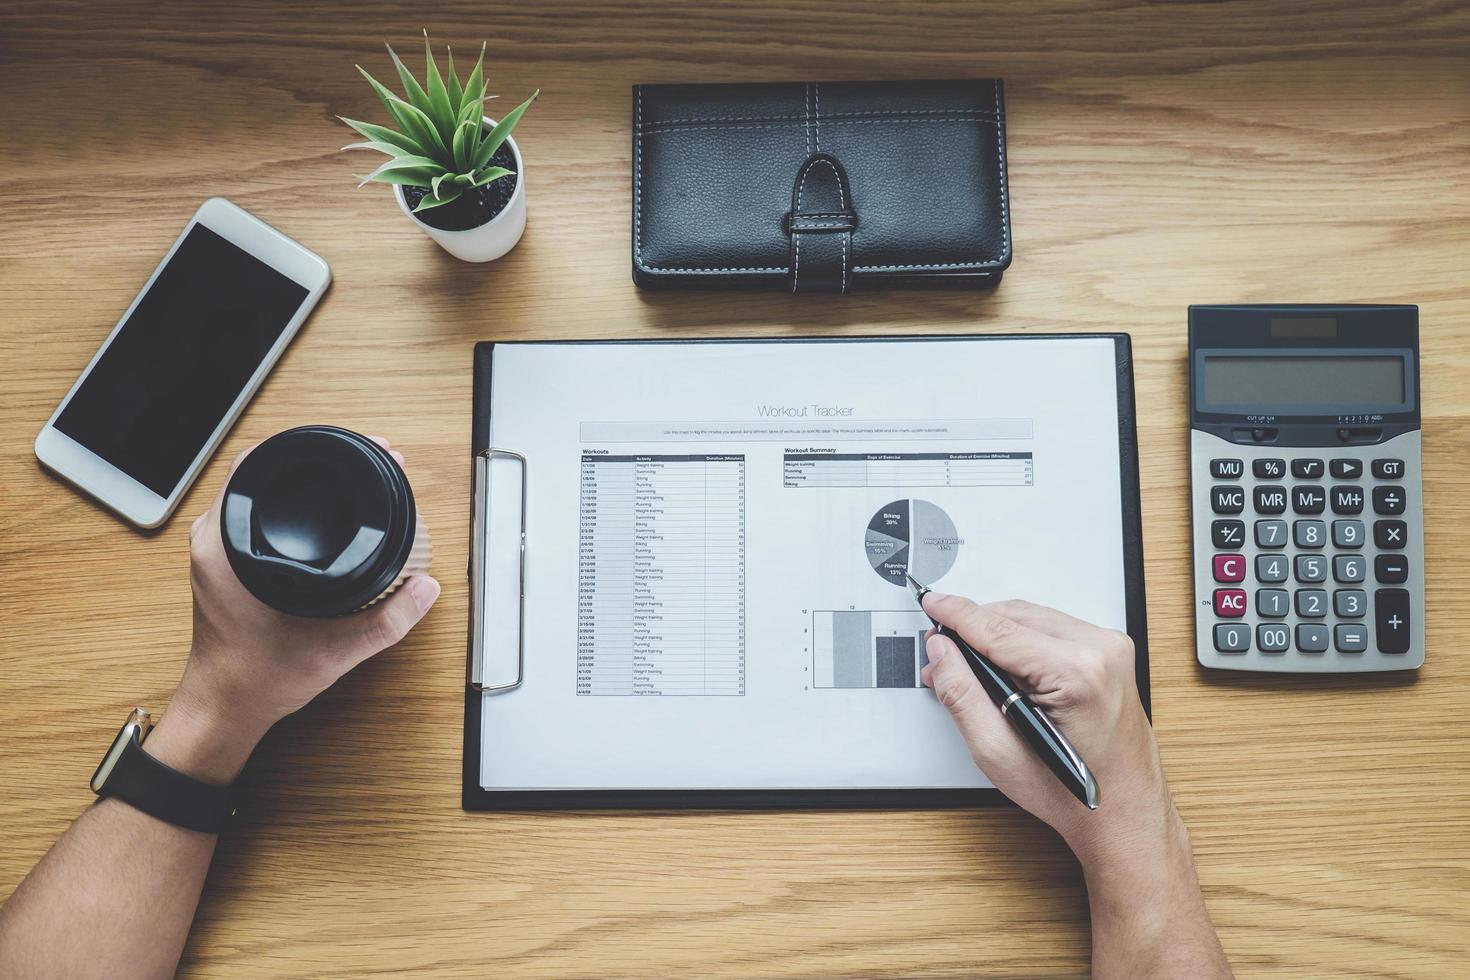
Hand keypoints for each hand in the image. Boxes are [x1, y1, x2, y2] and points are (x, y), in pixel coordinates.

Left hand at [145, 440, 440, 783]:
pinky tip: (320, 516)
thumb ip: (388, 619)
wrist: (226, 709)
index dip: (312, 447)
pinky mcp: (223, 564)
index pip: (261, 466)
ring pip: (260, 494)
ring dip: (303, 484)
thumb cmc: (256, 680)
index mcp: (226, 547)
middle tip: (368, 463)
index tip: (354, 450)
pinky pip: (255, 516)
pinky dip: (289, 508)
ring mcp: (215, 551)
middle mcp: (213, 541)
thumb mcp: (336, 649)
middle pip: (266, 472)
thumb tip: (425, 588)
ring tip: (350, 482)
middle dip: (319, 462)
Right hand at [919, 594, 1173, 861]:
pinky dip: (1021, 641)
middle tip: (942, 654)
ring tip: (969, 666)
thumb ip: (961, 693)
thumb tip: (941, 652)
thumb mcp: (997, 751)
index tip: (932, 604)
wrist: (1124, 814)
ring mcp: (1111, 649)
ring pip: (1032, 618)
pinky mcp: (1111, 653)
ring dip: (996, 635)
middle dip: (973, 630)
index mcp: (1078, 672)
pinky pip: (1052, 629)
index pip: (998, 628)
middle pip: (1015, 615)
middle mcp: (1101, 651)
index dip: (957, 614)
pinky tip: (1004, 667)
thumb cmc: (1074, 795)